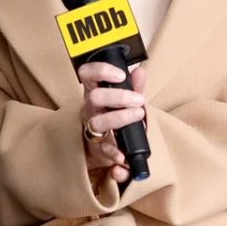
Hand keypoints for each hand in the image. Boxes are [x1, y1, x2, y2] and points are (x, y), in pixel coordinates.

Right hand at [79, 62, 146, 183]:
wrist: (107, 142)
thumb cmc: (114, 113)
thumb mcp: (125, 97)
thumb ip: (134, 84)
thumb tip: (139, 71)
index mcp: (94, 91)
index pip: (87, 74)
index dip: (101, 71)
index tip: (120, 75)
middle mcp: (89, 108)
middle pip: (94, 97)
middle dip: (118, 97)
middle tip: (139, 100)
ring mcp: (91, 128)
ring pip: (97, 122)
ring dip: (120, 118)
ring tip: (138, 116)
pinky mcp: (98, 147)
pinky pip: (103, 149)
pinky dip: (113, 152)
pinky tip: (122, 154)